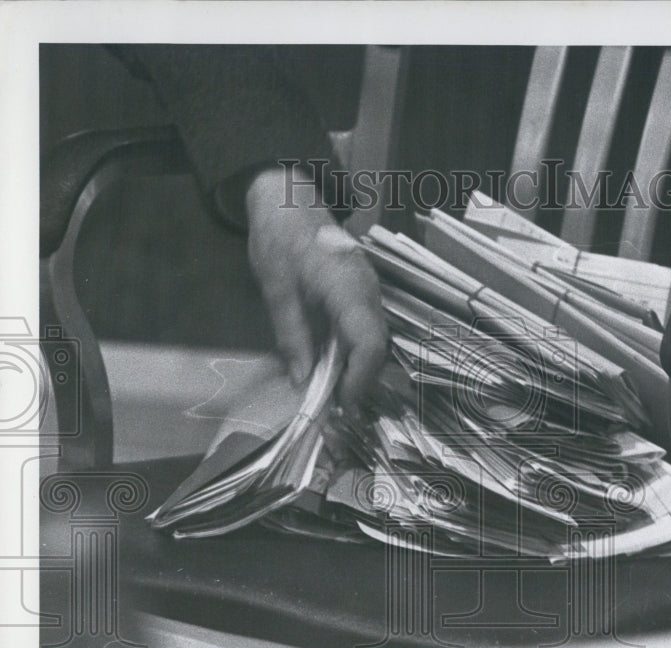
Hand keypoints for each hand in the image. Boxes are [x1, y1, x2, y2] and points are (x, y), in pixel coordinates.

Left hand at [245, 166, 387, 410]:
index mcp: (348, 290)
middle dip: (360, 381)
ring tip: (331, 392)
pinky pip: (366, 328)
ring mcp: (369, 291)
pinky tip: (332, 364)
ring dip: (357, 368)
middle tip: (333, 407)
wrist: (290, 201)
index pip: (369, 343)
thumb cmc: (281, 241)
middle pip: (378, 347)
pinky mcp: (363, 292)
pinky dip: (353, 352)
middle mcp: (368, 292)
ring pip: (375, 340)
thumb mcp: (277, 293)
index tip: (342, 404)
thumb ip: (293, 339)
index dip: (360, 379)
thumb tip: (303, 382)